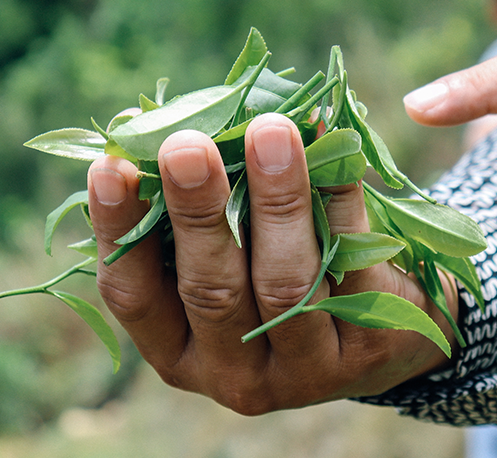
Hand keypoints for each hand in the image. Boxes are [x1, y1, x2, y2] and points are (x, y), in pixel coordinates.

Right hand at [87, 113, 455, 412]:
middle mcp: (237, 375)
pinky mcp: (372, 342)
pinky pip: (353, 260)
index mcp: (182, 352)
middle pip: (210, 291)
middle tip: (186, 145)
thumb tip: (142, 122)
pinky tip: (333, 143)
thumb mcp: (227, 256)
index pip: (134, 296)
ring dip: (276, 200)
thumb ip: (191, 211)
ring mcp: (308, 368)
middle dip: (196, 213)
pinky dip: (341, 194)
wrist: (385, 329)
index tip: (111, 165)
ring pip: (285, 282)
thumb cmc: (277, 271)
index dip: (117, 231)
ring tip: (271, 130)